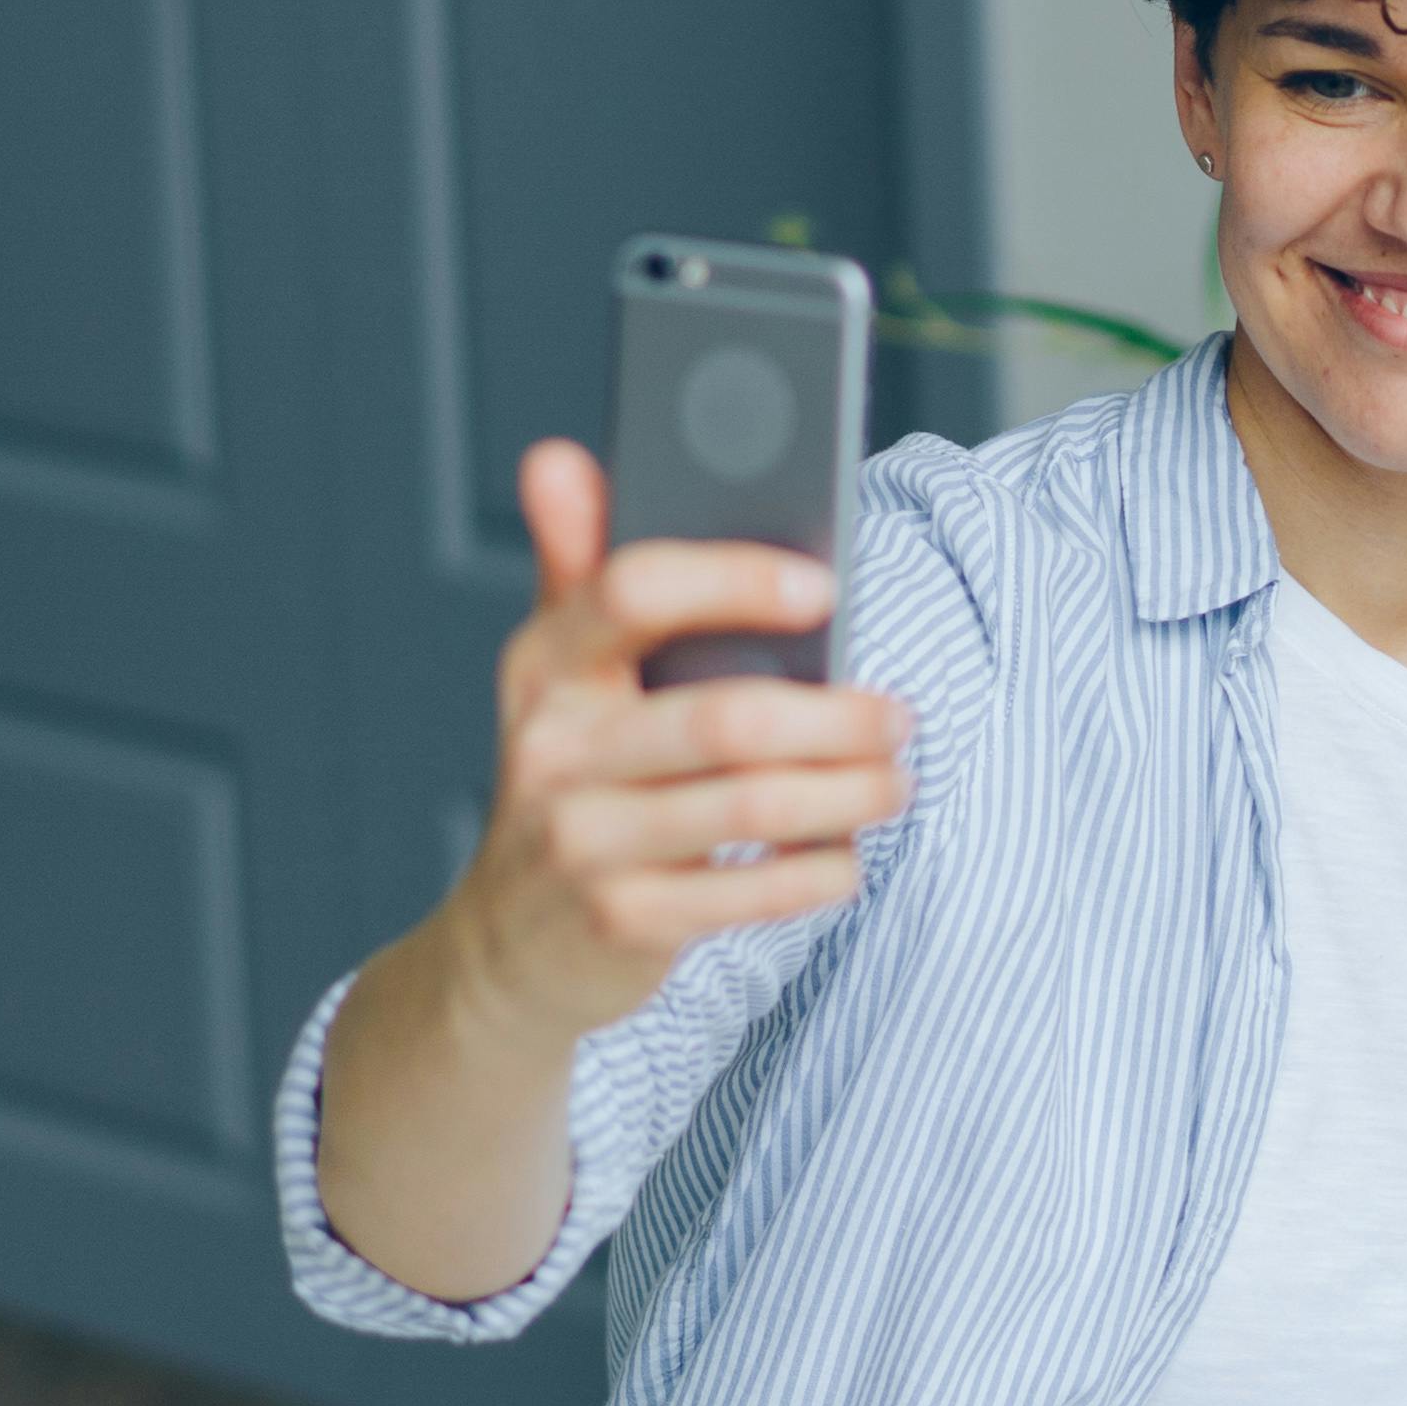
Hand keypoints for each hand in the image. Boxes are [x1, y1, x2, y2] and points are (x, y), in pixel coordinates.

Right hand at [432, 440, 908, 1045]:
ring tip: (896, 781)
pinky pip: (755, 891)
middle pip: (726, 717)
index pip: (633, 590)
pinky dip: (821, 870)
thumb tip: (559, 458)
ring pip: (753, 804)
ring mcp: (583, 842)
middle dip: (839, 718)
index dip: (735, 580)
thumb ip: (577, 569)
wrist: (505, 947)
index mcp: (543, 666)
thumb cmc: (568, 784)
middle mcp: (553, 750)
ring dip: (850, 793)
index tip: (821, 587)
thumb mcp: (555, 677)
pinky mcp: (623, 922)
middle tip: (901, 716)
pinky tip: (846, 855)